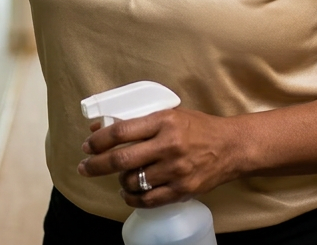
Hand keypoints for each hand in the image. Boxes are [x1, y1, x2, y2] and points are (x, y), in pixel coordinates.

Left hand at [77, 108, 238, 208]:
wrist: (232, 146)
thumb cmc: (198, 127)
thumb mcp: (170, 115)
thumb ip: (138, 122)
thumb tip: (100, 128)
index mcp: (164, 121)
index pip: (122, 131)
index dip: (99, 140)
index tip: (87, 146)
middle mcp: (169, 145)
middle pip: (122, 158)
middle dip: (96, 165)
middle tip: (84, 168)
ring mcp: (176, 169)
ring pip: (134, 181)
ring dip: (120, 181)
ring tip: (119, 177)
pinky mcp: (183, 189)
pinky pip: (149, 199)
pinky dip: (134, 198)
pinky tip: (129, 193)